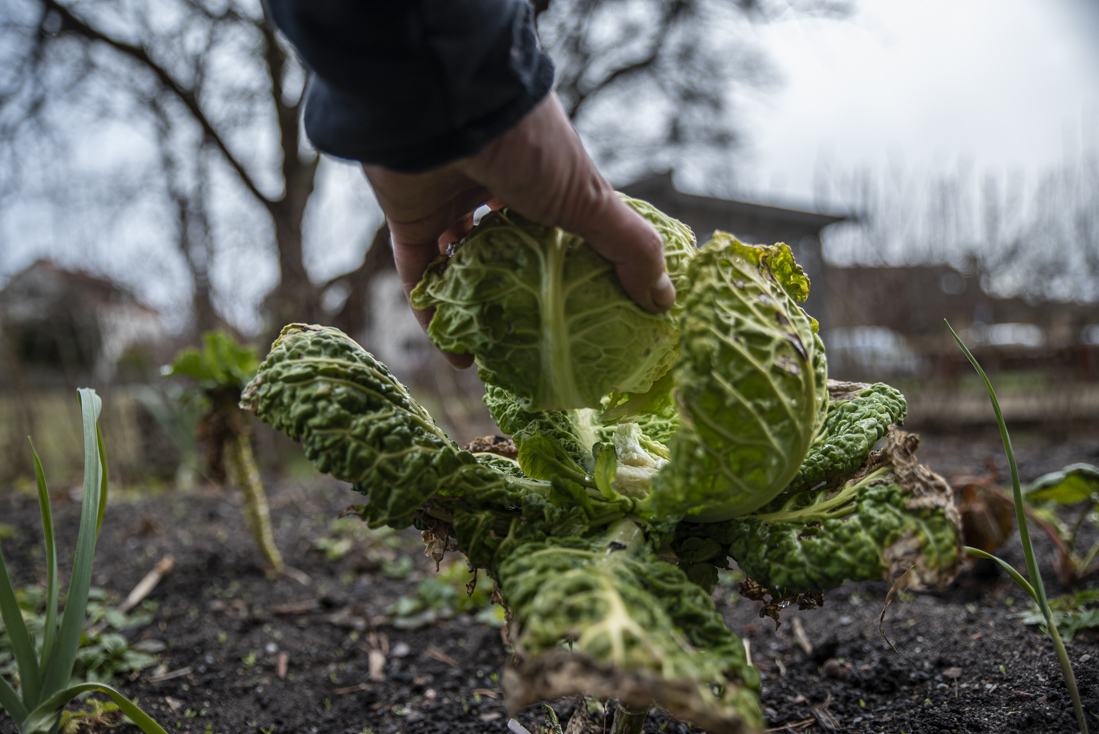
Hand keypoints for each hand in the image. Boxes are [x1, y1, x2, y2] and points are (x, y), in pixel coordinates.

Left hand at [362, 93, 674, 368]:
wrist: (447, 110)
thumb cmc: (528, 148)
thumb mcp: (591, 200)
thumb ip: (629, 249)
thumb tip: (663, 301)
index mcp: (545, 177)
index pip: (564, 229)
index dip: (575, 272)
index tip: (585, 316)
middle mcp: (498, 188)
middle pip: (511, 252)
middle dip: (523, 298)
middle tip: (536, 345)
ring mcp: (453, 201)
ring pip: (463, 267)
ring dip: (477, 310)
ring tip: (494, 356)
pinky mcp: (411, 218)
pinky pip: (421, 275)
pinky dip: (435, 314)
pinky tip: (456, 354)